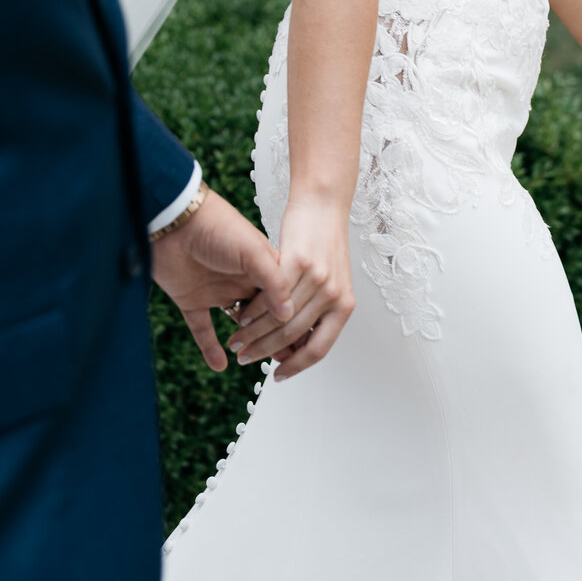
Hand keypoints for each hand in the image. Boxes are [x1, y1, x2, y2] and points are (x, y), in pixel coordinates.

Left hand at [152, 188, 295, 372]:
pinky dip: (209, 349)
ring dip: (246, 345)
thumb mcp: (253, 250)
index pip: (283, 298)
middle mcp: (241, 280)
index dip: (293, 319)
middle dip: (275, 338)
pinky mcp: (191, 299)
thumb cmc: (216, 224)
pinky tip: (220, 364)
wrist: (173, 218)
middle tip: (285, 360)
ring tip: (256, 362)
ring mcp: (216, 290)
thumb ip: (273, 281)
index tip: (304, 341)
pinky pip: (202, 329)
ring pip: (236, 327)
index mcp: (261, 266)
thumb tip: (289, 314)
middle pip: (262, 316)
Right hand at [228, 193, 355, 381]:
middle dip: (264, 352)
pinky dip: (253, 308)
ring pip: (280, 318)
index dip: (296, 368)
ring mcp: (317, 278)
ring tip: (237, 340)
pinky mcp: (298, 260)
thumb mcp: (330, 282)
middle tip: (244, 358)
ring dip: (254, 333)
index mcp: (344, 306)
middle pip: (293, 336)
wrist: (323, 204)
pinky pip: (271, 294)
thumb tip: (295, 347)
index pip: (319, 350)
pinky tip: (240, 313)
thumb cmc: (322, 244)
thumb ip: (315, 312)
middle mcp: (333, 295)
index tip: (276, 376)